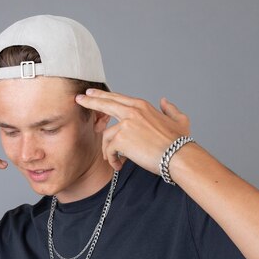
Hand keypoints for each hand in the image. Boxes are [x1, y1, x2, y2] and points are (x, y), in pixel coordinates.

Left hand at [75, 89, 190, 172]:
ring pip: (106, 136)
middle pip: (105, 103)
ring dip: (108, 151)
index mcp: (142, 106)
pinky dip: (112, 160)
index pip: (118, 98)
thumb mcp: (179, 120)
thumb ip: (170, 109)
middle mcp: (132, 111)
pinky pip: (109, 150)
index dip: (104, 96)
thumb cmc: (180, 142)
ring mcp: (126, 124)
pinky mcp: (121, 139)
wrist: (178, 155)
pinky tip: (119, 165)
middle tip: (78, 100)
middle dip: (90, 101)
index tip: (91, 93)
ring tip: (116, 161)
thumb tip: (165, 101)